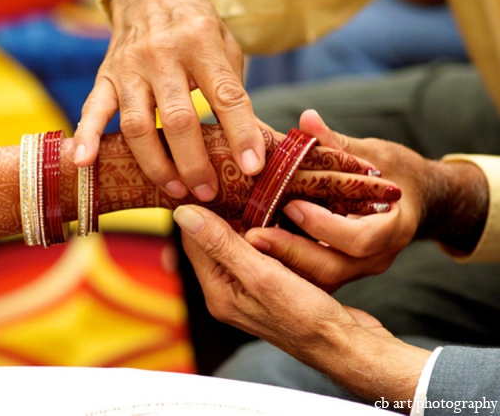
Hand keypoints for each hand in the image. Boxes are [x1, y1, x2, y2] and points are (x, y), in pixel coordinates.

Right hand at [74, 0, 264, 201]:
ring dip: (157, 165)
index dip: (241, 134)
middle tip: (208, 191)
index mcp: (201, 43)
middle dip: (195, 163)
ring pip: (138, 126)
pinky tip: (84, 162)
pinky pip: (93, 109)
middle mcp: (163, 54)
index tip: (252, 167)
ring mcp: (129, 67)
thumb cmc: (195, 28)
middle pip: (178, 119)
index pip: (226, 96)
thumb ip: (233, 92)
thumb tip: (250, 146)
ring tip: (176, 189)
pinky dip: (87, 136)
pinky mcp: (105, 76)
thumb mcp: (225, 47)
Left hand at [174, 204, 429, 404]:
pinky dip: (264, 234)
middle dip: (224, 214)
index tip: (214, 184)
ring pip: (237, 244)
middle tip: (239, 185)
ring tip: (259, 196)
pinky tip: (277, 218)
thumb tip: (184, 215)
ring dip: (246, 221)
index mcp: (218, 291)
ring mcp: (248, 290)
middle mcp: (228, 291)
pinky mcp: (269, 287)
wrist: (345, 345)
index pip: (194, 241)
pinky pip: (258, 252)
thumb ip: (222, 245)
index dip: (201, 211)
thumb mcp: (261, 275)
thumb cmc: (307, 317)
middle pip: (214, 241)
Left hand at [244, 109, 430, 289]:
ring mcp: (358, 269)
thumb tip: (306, 119)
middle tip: (252, 235)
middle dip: (290, 252)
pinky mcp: (341, 270)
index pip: (360, 240)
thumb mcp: (375, 154)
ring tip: (245, 245)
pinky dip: (284, 266)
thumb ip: (338, 143)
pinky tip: (255, 251)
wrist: (417, 201)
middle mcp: (377, 257)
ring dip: (281, 264)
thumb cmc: (399, 173)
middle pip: (332, 268)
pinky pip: (312, 277)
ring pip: (318, 280)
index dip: (324, 225)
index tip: (290, 206)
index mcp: (393, 228)